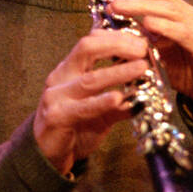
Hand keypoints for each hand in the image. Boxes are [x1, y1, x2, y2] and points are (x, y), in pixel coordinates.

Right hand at [34, 30, 149, 175]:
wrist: (46, 153)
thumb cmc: (72, 126)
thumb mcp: (97, 108)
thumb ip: (118, 99)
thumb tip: (146, 92)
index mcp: (69, 68)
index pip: (91, 41)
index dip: (116, 37)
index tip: (140, 41)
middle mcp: (61, 76)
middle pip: (87, 48)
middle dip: (117, 45)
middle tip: (142, 49)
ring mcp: (57, 96)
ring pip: (90, 79)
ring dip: (118, 72)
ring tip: (141, 68)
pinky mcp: (57, 116)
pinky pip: (83, 107)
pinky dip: (101, 102)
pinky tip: (118, 98)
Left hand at [108, 0, 192, 107]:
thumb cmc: (183, 69)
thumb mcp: (155, 50)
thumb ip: (138, 38)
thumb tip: (107, 31)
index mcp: (176, 11)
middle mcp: (188, 14)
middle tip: (109, 0)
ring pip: (168, 8)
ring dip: (140, 6)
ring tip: (119, 7)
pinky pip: (182, 31)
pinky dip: (164, 26)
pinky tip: (147, 25)